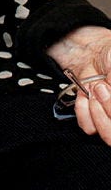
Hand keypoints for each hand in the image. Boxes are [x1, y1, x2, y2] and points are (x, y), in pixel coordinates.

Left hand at [46, 24, 110, 144]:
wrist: (94, 54)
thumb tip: (110, 86)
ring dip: (96, 112)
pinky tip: (85, 96)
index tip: (108, 85)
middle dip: (108, 109)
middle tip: (100, 88)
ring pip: (107, 135)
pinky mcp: (95, 120)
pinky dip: (83, 110)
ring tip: (94, 91)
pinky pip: (88, 127)